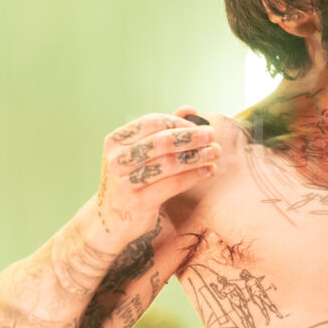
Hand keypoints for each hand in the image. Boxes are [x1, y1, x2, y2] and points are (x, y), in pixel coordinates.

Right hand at [96, 107, 219, 232]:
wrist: (112, 219)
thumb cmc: (132, 179)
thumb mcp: (142, 153)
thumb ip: (164, 130)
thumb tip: (189, 108)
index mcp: (116, 141)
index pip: (152, 122)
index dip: (179, 123)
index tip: (200, 127)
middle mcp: (116, 159)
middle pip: (161, 141)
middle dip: (191, 137)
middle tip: (212, 135)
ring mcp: (124, 181)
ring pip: (168, 163)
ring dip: (196, 156)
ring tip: (215, 152)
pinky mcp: (136, 202)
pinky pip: (171, 185)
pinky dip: (193, 176)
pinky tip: (208, 171)